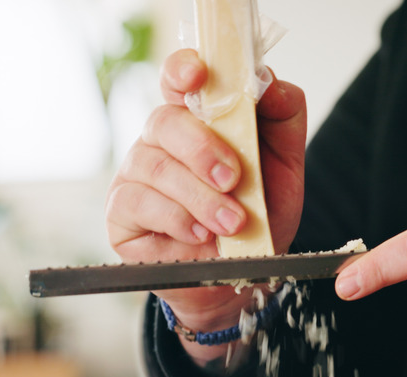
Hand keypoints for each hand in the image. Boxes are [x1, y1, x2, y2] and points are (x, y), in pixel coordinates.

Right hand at [105, 49, 306, 362]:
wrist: (242, 277)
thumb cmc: (258, 217)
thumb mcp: (285, 169)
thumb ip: (283, 120)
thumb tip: (271, 83)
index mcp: (197, 120)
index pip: (178, 79)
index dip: (182, 69)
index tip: (197, 76)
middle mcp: (160, 142)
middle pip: (164, 121)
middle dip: (202, 149)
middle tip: (233, 179)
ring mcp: (136, 175)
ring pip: (155, 165)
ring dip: (199, 196)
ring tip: (232, 223)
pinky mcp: (121, 212)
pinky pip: (139, 203)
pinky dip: (177, 219)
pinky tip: (200, 236)